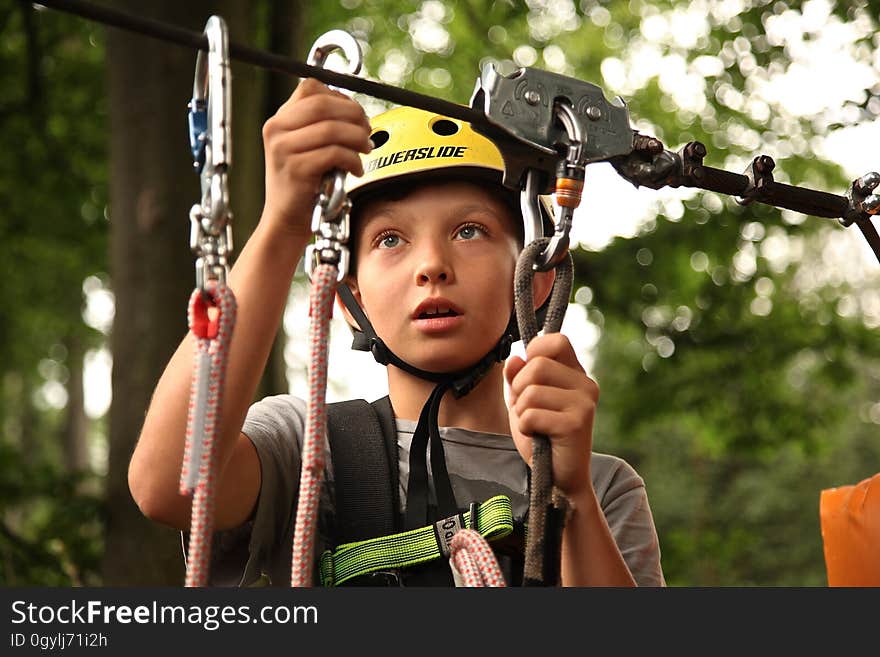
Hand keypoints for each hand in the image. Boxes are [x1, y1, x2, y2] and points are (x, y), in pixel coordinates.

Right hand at [260, 78, 371, 237]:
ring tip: (366, 150)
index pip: (311, 88)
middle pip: (324, 104)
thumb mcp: (305, 149)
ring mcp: (284, 149)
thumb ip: (322, 128)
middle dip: (354, 115)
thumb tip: (357, 113)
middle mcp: (276, 130)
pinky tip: (356, 169)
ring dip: (358, 138)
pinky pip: (334, 154)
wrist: (285, 220)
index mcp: (279, 120)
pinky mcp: (296, 169)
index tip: (356, 114)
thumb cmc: (303, 186)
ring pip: (332, 129)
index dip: (340, 96)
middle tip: (368, 130)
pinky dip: (353, 160)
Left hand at [504, 333, 598, 497]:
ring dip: (522, 412)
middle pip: (537, 365)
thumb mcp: (523, 402)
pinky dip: (525, 427)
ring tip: (535, 426)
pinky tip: (539, 437)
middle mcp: (586, 384)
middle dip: (520, 388)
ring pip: (531, 391)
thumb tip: (515, 357)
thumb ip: (517, 378)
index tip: (527, 375)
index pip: (556, 341)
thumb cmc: (542, 438)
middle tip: (527, 410)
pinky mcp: (577, 423)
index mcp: (575, 374)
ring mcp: (584, 403)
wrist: (559, 479)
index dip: (534, 352)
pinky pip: (531, 414)